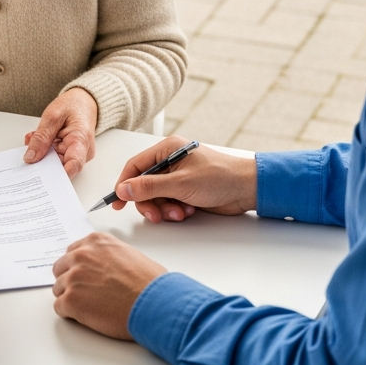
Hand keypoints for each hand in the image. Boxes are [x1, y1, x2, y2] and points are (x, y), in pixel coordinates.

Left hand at [23, 87, 97, 175]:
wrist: (83, 101)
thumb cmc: (73, 106)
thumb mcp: (52, 116)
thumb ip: (41, 137)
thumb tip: (31, 157)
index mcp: (81, 140)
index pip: (73, 165)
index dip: (57, 175)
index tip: (42, 177)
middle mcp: (82, 152)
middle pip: (60, 167)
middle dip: (42, 159)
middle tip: (29, 149)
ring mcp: (77, 155)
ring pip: (54, 163)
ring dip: (42, 152)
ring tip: (35, 138)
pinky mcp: (70, 154)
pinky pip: (55, 158)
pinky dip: (45, 150)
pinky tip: (39, 140)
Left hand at [52, 232, 165, 339]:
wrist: (154, 304)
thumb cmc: (150, 284)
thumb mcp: (130, 255)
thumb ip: (108, 256)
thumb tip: (102, 267)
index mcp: (96, 242)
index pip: (73, 252)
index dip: (78, 267)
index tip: (85, 276)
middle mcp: (81, 255)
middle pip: (61, 268)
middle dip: (71, 280)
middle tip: (86, 293)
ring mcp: (74, 278)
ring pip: (58, 288)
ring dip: (71, 297)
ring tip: (91, 306)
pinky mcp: (71, 300)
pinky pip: (59, 307)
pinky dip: (70, 314)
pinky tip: (87, 316)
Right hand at [110, 137, 257, 222]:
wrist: (248, 189)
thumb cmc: (221, 177)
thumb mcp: (180, 183)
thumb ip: (149, 187)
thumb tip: (123, 189)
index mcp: (167, 149)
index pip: (135, 166)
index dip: (124, 184)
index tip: (118, 202)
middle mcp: (170, 161)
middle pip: (143, 185)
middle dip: (149, 202)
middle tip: (157, 215)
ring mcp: (178, 177)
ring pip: (156, 197)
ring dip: (165, 209)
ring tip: (181, 213)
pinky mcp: (185, 191)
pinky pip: (169, 203)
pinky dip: (175, 210)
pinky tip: (189, 211)